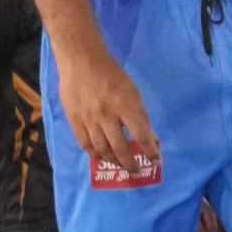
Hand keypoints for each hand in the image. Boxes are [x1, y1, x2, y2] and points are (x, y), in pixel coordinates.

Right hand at [54, 40, 156, 169]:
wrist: (81, 61)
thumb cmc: (112, 74)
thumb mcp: (133, 91)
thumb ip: (140, 115)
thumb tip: (149, 137)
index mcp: (125, 105)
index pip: (141, 135)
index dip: (150, 151)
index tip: (157, 161)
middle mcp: (107, 115)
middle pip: (120, 148)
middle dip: (130, 163)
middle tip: (136, 170)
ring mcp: (89, 119)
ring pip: (102, 150)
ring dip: (113, 161)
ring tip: (120, 165)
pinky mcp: (74, 120)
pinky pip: (85, 144)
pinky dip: (95, 155)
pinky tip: (102, 157)